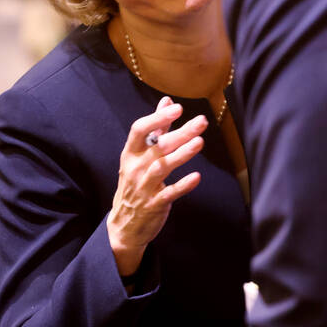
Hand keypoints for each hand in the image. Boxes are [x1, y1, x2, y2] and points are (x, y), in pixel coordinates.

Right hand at [107, 96, 207, 276]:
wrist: (124, 224)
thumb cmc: (136, 182)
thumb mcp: (141, 155)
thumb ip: (156, 128)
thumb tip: (167, 102)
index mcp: (131, 153)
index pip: (139, 130)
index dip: (157, 118)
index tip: (177, 107)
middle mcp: (135, 168)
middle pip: (158, 147)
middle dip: (180, 133)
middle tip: (201, 121)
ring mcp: (144, 187)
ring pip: (162, 168)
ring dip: (181, 155)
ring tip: (199, 142)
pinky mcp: (154, 204)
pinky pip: (169, 193)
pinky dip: (183, 185)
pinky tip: (197, 177)